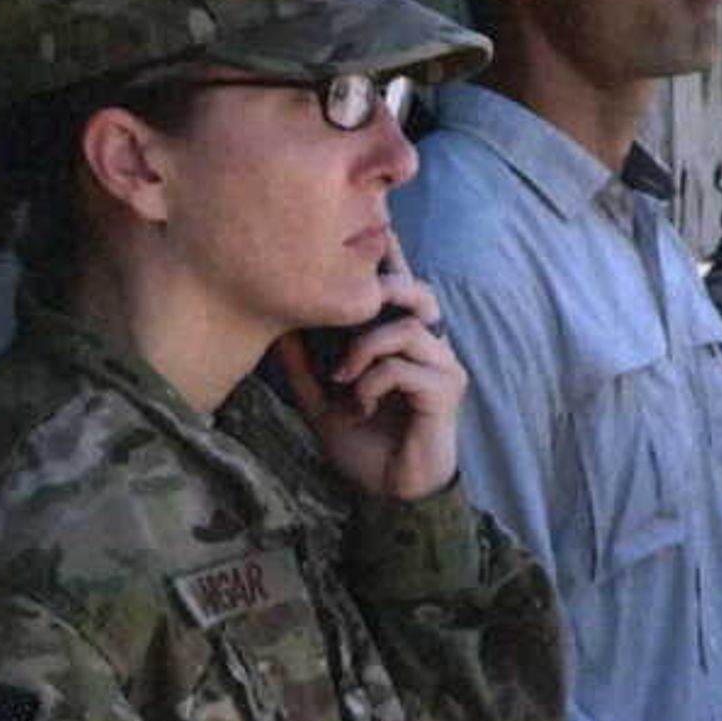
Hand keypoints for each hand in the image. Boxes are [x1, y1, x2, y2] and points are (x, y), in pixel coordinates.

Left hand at [274, 252, 464, 503]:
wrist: (389, 494)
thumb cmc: (364, 444)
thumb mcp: (321, 401)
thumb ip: (304, 366)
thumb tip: (276, 327)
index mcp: (403, 341)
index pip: (400, 288)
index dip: (390, 257)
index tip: (376, 226)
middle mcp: (430, 346)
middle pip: (418, 290)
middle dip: (381, 288)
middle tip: (346, 305)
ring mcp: (443, 366)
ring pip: (403, 328)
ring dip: (362, 350)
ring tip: (342, 379)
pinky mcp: (445, 390)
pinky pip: (401, 367)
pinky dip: (371, 384)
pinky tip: (360, 406)